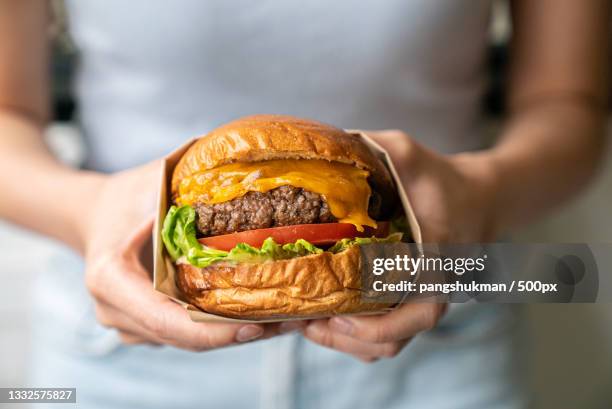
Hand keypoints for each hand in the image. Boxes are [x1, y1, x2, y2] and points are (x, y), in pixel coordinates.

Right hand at [81, 161, 301, 349]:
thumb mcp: (155, 181)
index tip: (258, 325)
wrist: (97, 214)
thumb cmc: (128, 195)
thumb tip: (252, 170)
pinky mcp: (142, 327)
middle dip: (238, 333)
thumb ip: (193, 182)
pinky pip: (184, 333)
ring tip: (282, 318)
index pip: (167, 321)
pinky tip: (256, 312)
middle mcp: (114, 311)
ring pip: (188, 341)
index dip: (214, 330)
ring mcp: (126, 324)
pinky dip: (220, 326)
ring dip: (234, 333)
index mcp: (111, 278)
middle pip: (184, 337)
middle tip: (288, 322)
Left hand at [304, 130, 498, 360]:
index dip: (374, 327)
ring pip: (385, 347)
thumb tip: (324, 144)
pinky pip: (386, 337)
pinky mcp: (414, 304)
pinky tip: (328, 316)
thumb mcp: (408, 154)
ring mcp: (423, 303)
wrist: (480, 199)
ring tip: (309, 323)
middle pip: (390, 343)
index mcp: (438, 263)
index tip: (336, 317)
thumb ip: (373, 147)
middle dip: (343, 339)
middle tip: (305, 322)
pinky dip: (356, 337)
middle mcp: (434, 293)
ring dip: (345, 343)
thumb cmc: (443, 179)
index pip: (417, 314)